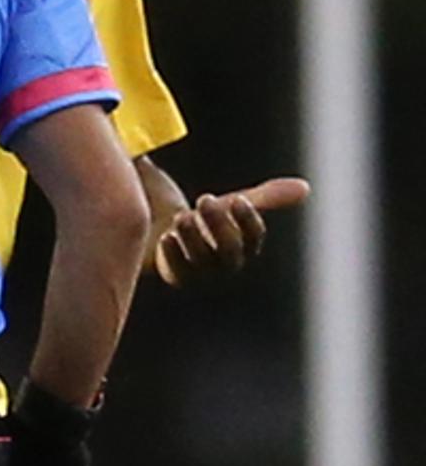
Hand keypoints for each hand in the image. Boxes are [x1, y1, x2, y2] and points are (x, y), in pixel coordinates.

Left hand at [155, 176, 308, 286]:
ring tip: (182, 216)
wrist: (160, 236)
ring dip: (194, 237)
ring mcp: (202, 274)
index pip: (254, 237)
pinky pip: (177, 273)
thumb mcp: (230, 207)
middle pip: (230, 249)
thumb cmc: (203, 222)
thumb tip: (305, 187)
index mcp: (243, 245)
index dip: (248, 220)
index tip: (237, 199)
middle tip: (204, 199)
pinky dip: (172, 255)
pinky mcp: (176, 278)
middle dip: (220, 224)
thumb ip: (264, 197)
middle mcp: (226, 263)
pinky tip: (166, 238)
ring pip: (203, 260)